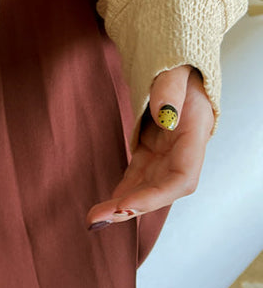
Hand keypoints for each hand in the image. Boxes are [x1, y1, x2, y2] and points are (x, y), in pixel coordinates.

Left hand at [86, 65, 213, 229]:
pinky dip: (120, 194)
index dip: (155, 196)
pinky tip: (102, 209)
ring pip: (145, 190)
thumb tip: (165, 115)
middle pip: (161, 191)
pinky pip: (135, 180)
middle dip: (132, 207)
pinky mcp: (150, 155)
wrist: (176, 68)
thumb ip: (170, 90)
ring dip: (121, 206)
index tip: (126, 204)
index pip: (180, 178)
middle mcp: (183, 153)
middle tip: (99, 218)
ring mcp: (166, 157)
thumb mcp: (175, 71)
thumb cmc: (178, 67)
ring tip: (94, 219)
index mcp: (194, 136)